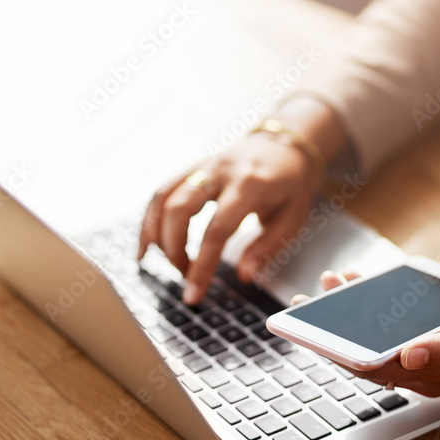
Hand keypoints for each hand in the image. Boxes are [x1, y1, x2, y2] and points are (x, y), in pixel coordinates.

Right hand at [137, 98, 347, 304]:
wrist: (284, 146)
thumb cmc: (290, 186)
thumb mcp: (292, 219)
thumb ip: (267, 248)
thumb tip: (243, 275)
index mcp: (250, 186)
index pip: (216, 230)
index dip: (202, 265)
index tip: (194, 293)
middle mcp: (221, 172)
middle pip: (180, 209)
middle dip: (174, 249)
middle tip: (184, 275)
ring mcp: (203, 166)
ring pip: (164, 197)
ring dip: (156, 235)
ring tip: (165, 263)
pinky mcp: (192, 167)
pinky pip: (161, 191)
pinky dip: (149, 219)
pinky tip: (147, 245)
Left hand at [300, 270, 439, 396]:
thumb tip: (408, 356)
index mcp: (430, 376)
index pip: (369, 367)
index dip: (335, 349)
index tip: (310, 328)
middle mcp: (421, 370)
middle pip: (364, 353)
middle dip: (332, 327)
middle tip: (308, 300)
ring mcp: (423, 356)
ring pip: (374, 338)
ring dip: (350, 312)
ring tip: (334, 282)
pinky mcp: (429, 340)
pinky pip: (390, 327)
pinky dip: (373, 306)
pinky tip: (364, 285)